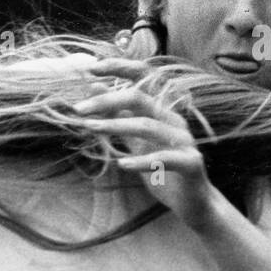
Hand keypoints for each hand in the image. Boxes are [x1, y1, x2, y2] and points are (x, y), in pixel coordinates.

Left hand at [78, 54, 218, 228]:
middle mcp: (174, 120)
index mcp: (162, 111)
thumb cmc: (161, 169)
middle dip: (107, 100)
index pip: (144, 78)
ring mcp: (184, 141)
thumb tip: (95, 87)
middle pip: (140, 98)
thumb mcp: (134, 141)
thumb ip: (118, 116)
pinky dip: (142, 161)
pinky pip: (166, 158)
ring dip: (116, 125)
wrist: (192, 202)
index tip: (92, 68)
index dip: (120, 68)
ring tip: (90, 128)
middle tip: (78, 109)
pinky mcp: (191, 163)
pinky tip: (122, 164)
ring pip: (148, 126)